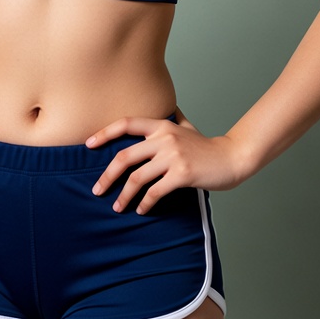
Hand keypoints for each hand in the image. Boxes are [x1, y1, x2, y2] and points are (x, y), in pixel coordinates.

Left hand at [86, 111, 246, 214]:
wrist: (231, 158)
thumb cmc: (206, 146)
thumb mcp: (186, 126)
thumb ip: (172, 118)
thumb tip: (165, 108)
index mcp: (161, 125)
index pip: (126, 123)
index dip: (105, 133)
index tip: (88, 144)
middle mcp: (164, 137)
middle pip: (125, 156)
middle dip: (107, 176)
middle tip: (97, 190)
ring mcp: (173, 155)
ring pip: (137, 177)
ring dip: (124, 195)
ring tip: (117, 207)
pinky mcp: (182, 173)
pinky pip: (155, 191)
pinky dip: (145, 203)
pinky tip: (141, 210)